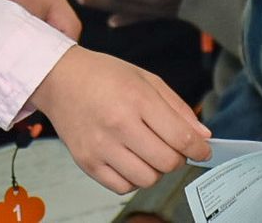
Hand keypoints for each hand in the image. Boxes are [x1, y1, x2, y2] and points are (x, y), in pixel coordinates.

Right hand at [28, 47, 210, 193]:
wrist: (59, 79)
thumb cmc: (102, 75)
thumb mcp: (145, 79)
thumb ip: (177, 108)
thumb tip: (202, 137)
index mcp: (136, 98)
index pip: (180, 137)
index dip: (199, 149)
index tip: (203, 150)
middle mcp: (118, 124)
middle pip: (167, 162)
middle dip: (178, 158)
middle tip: (171, 147)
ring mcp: (100, 146)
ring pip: (147, 179)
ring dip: (155, 170)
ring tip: (148, 152)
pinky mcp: (87, 162)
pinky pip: (123, 187)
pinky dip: (133, 178)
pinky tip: (129, 159)